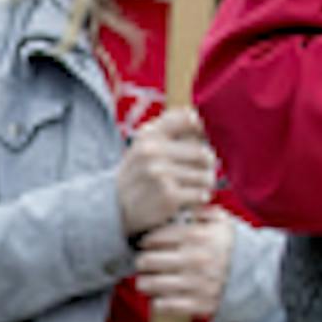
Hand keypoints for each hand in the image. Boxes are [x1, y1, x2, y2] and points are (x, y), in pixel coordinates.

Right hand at [116, 105, 216, 237]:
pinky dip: (198, 198)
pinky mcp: (168, 196)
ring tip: (192, 187)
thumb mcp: (144, 144)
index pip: (190, 120)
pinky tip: (187, 200)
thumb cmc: (138, 173)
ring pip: (205, 176)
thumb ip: (168, 126)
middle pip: (204, 154)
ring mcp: (160, 174)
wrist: (115, 206)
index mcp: (148, 135)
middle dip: (206, 165)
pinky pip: (201, 194)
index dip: (200, 132)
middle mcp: (153, 151)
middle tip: (200, 172)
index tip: (197, 141)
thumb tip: (195, 115)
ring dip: (203, 184)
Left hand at [133, 208, 232, 321]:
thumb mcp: (223, 221)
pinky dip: (159, 303)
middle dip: (142, 262)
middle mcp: (192, 259)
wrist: (262, 273)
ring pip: (151, 284)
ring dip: (145, 283)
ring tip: (146, 282)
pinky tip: (159, 298)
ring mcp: (195, 283)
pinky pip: (166, 305)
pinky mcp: (199, 303)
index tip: (146, 245)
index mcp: (195, 237)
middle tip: (143, 263)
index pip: (153, 238)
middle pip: (146, 261)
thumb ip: (202, 211)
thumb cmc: (238, 246)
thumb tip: (184, 204)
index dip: (146, 242)